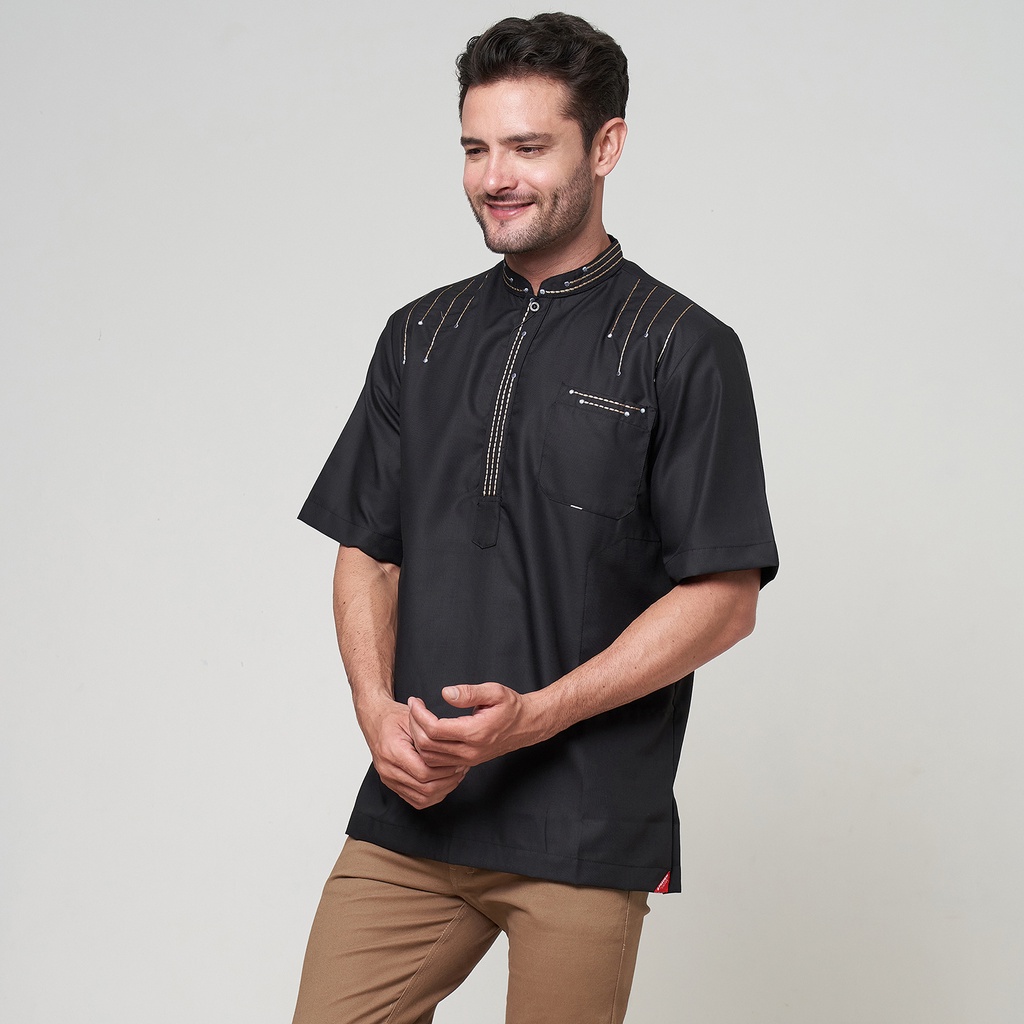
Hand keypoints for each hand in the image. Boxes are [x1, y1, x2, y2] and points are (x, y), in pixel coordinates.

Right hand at [357, 697, 467, 809]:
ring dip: (442, 790)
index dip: (445, 770)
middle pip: (424, 788)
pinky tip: (443, 783)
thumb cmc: (394, 718)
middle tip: (461, 769)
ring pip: (422, 798)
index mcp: (392, 751)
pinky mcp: (392, 784)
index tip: (458, 762)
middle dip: (448, 781)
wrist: (375, 720)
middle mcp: (388, 769)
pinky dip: (432, 795)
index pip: (423, 772)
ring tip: (455, 776)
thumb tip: (451, 751)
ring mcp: (389, 779)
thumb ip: (429, 735)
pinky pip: (416, 800)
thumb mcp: (413, 718)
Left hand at [407, 683, 539, 768]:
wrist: (527, 726)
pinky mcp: (467, 763)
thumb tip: (445, 693)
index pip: (434, 729)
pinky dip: (426, 750)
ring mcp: (468, 760)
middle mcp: (470, 751)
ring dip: (417, 738)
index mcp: (474, 733)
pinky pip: (438, 763)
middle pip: (427, 746)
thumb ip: (469, 692)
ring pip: (430, 758)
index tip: (414, 701)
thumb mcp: (494, 691)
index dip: (418, 715)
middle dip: (413, 725)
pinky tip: (426, 732)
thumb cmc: (511, 707)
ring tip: (417, 718)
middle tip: (413, 707)